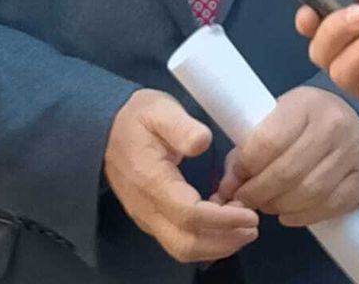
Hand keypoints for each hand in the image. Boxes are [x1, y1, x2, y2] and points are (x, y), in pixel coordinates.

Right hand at [103, 90, 258, 262]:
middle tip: (253, 225)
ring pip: (182, 249)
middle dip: (224, 241)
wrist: (105, 129)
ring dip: (217, 245)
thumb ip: (182, 126)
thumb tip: (203, 142)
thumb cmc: (136, 118)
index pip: (189, 215)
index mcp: (151, 181)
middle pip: (186, 244)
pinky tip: (224, 225)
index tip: (250, 213)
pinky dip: (205, 241)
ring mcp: (146, 218)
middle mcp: (146, 208)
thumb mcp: (159, 109)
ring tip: (243, 228)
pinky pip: (178, 242)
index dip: (223, 220)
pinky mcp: (150, 220)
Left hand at [213, 86, 358, 227]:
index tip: (233, 180)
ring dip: (278, 206)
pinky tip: (288, 213)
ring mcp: (355, 150)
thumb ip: (248, 148)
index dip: (245, 166)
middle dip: (258, 192)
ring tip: (265, 205)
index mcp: (306, 102)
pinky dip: (302, 216)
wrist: (354, 124)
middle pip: (287, 172)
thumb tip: (227, 186)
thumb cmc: (305, 123)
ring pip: (308, 193)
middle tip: (244, 200)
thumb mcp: (277, 120)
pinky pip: (329, 206)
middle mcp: (335, 123)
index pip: (268, 141)